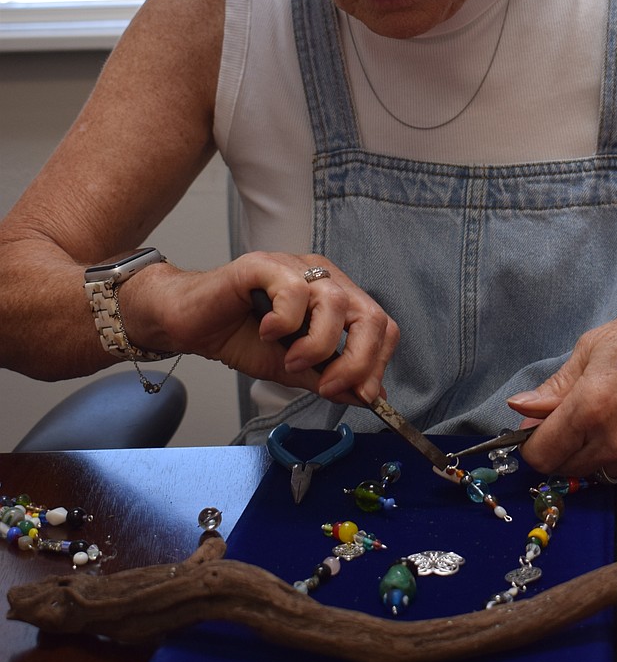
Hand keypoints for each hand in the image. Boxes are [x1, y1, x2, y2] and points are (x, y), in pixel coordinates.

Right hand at [121, 251, 399, 404]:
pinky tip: (268, 332)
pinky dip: (286, 322)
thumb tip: (367, 396)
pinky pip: (293, 290)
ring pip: (335, 302)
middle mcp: (321, 277)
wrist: (190, 324)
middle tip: (330, 385)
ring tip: (292, 359)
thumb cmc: (240, 337)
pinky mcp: (263, 264)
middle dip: (358, 359)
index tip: (360, 394)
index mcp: (335, 298)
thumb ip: (328, 378)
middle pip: (369, 314)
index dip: (376, 362)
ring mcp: (294, 267)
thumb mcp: (292, 368)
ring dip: (318, 344)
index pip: (380, 325)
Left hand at [506, 289, 616, 474]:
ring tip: (616, 408)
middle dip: (561, 446)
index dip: (531, 443)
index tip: (535, 429)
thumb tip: (521, 407)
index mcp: (591, 408)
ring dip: (593, 448)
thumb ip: (555, 387)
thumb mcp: (594, 346)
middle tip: (575, 413)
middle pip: (566, 467)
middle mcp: (616, 442)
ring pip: (598, 467)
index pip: (542, 455)